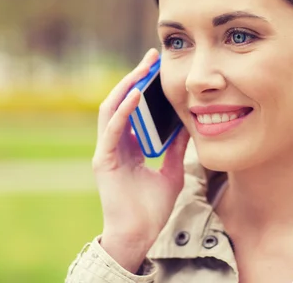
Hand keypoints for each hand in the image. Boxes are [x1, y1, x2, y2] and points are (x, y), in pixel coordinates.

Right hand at [92, 48, 189, 271]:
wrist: (139, 235)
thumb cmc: (152, 208)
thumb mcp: (171, 172)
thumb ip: (175, 150)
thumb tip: (188, 127)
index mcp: (127, 146)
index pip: (133, 108)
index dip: (143, 86)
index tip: (158, 68)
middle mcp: (114, 144)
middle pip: (121, 102)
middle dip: (135, 78)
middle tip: (152, 57)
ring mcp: (106, 150)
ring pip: (112, 108)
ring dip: (127, 86)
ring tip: (143, 68)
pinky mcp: (103, 160)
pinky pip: (112, 129)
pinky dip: (124, 110)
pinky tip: (136, 95)